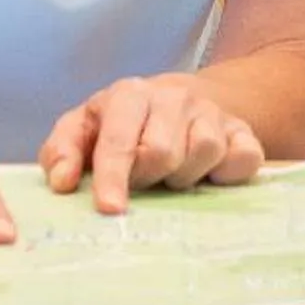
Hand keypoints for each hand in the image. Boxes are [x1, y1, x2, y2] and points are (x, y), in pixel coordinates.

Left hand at [39, 73, 266, 213]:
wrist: (179, 101)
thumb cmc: (121, 125)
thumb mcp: (83, 130)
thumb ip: (61, 152)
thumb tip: (62, 183)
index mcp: (129, 95)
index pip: (119, 139)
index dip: (113, 176)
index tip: (109, 208)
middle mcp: (172, 97)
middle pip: (162, 152)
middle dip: (149, 178)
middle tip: (145, 182)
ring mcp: (210, 112)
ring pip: (203, 152)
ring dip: (185, 177)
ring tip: (173, 176)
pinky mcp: (242, 130)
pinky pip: (244, 158)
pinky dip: (227, 174)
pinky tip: (211, 176)